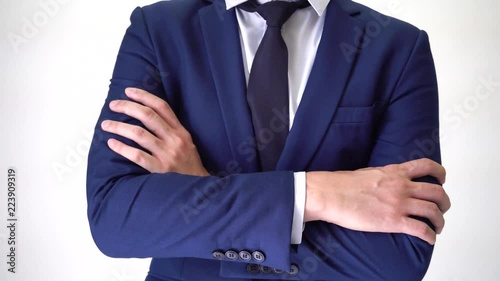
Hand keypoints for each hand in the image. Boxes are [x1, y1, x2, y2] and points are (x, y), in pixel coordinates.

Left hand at [101, 88, 208, 175]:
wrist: (198, 188)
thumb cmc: (189, 165)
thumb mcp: (187, 143)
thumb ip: (171, 130)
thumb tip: (147, 116)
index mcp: (181, 131)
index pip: (162, 107)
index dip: (144, 96)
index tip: (128, 92)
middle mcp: (174, 140)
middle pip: (148, 116)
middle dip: (128, 107)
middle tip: (113, 105)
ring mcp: (167, 155)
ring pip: (139, 134)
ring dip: (119, 126)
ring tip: (106, 124)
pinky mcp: (160, 169)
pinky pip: (137, 156)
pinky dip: (122, 148)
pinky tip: (112, 143)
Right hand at [305, 158, 450, 244]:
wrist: (332, 194)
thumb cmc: (343, 184)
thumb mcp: (369, 172)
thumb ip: (384, 176)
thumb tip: (386, 181)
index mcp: (395, 172)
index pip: (426, 166)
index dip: (440, 173)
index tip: (441, 180)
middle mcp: (401, 186)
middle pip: (436, 192)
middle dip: (444, 202)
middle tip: (442, 209)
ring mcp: (399, 204)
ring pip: (433, 211)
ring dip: (440, 221)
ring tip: (438, 227)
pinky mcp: (393, 221)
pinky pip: (421, 229)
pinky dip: (430, 236)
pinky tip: (430, 239)